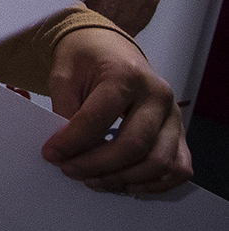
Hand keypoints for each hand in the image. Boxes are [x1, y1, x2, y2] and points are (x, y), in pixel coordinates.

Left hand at [44, 26, 190, 192]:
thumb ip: (65, 110)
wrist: (109, 46)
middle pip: (134, 145)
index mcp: (126, 75)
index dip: (72, 141)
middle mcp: (157, 95)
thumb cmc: (87, 58)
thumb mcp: (64, 75)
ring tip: (93, 180)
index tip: (52, 154)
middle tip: (70, 170)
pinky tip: (126, 184)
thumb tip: (65, 150)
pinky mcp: (179, 132)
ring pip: (159, 162)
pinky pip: (178, 167)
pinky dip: (154, 183)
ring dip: (123, 178)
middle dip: (98, 165)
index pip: (99, 118)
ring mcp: (173, 115)